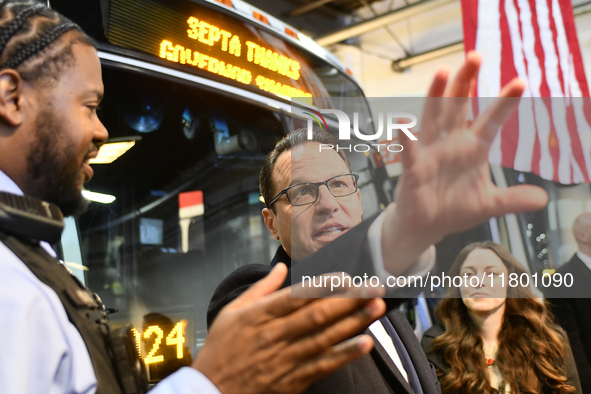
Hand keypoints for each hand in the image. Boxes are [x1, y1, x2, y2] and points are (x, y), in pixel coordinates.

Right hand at [192, 263, 385, 393]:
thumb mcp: (232, 312)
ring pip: (325, 337)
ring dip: (354, 321)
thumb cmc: (221, 349)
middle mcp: (275, 335)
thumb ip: (261, 289)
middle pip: (318, 314)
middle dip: (349, 299)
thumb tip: (280, 268)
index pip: (296, 297)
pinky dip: (344, 354)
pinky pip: (323, 365)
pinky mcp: (292, 380)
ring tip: (376, 308)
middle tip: (374, 286)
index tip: (347, 276)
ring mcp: (285, 358)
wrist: (209, 392)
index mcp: (259, 315)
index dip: (323, 286)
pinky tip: (365, 343)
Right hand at [382, 52, 547, 274]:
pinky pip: (410, 150)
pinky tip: (404, 125)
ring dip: (437, 94)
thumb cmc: (454, 208)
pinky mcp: (414, 167)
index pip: (490, 120)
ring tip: (442, 70)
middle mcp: (451, 143)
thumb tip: (542, 199)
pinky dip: (406, 138)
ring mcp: (431, 152)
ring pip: (434, 117)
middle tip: (476, 55)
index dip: (504, 102)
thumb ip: (513, 199)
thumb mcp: (489, 204)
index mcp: (472, 148)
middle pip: (459, 105)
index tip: (521, 82)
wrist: (427, 225)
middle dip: (466, 81)